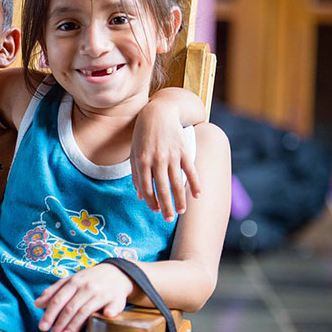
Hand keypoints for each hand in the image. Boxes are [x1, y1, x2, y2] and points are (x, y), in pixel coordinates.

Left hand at [34, 264, 132, 331]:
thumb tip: (37, 304)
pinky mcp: (116, 299)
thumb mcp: (71, 280)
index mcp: (74, 282)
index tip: (42, 327)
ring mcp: (101, 293)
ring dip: (74, 325)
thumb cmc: (89, 279)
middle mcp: (87, 287)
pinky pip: (112, 307)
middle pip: (70, 307)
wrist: (116, 273)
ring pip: (85, 311)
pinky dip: (109, 312)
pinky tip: (105, 317)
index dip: (50, 314)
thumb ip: (54, 291)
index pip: (59, 299)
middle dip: (59, 324)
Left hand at [131, 100, 200, 221]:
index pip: (146, 188)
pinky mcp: (184, 151)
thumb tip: (140, 196)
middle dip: (166, 206)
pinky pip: (190, 171)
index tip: (155, 210)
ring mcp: (171, 155)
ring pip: (176, 183)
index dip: (151, 201)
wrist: (159, 112)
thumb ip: (136, 174)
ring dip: (180, 199)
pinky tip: (197, 196)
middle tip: (169, 219)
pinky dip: (195, 184)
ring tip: (181, 212)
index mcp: (142, 161)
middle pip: (162, 189)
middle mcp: (157, 160)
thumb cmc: (143, 134)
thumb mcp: (134, 152)